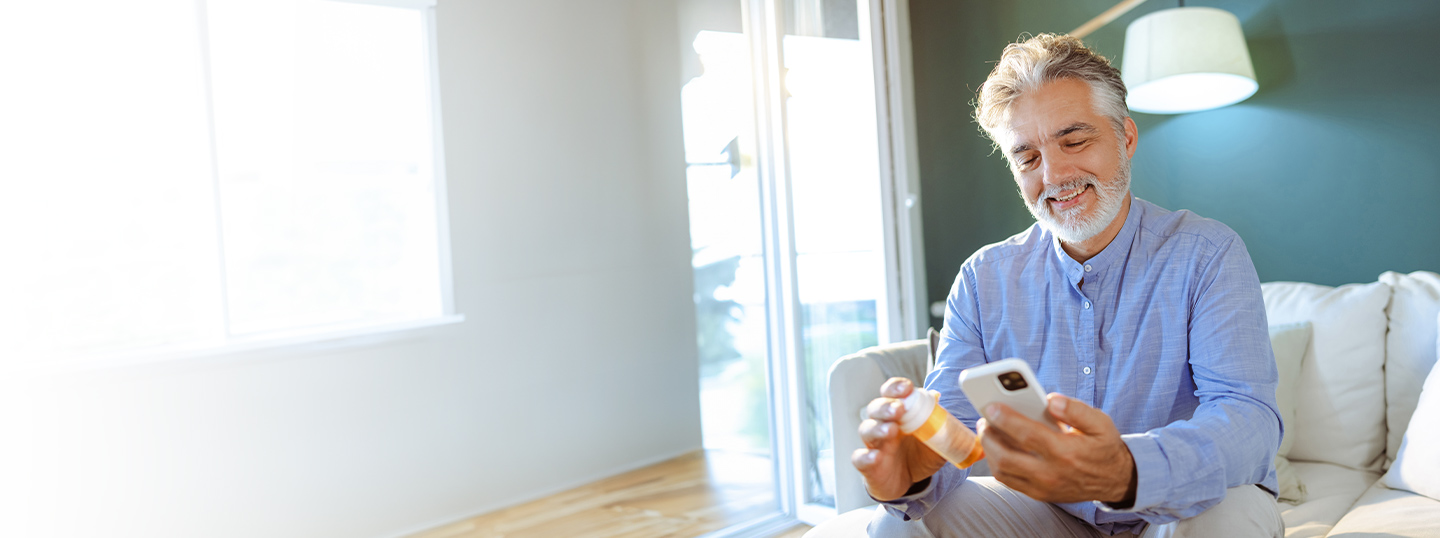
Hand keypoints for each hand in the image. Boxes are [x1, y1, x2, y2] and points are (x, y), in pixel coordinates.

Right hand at [851, 378, 948, 500]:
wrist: (908, 483)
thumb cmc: (918, 456)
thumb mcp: (935, 439)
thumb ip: (938, 421)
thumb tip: (937, 397)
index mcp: (897, 415)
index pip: (890, 394)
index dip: (895, 388)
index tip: (907, 387)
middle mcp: (882, 425)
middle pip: (875, 409)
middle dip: (885, 406)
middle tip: (898, 408)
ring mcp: (874, 445)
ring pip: (866, 430)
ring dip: (877, 428)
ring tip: (891, 430)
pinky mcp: (868, 466)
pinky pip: (860, 458)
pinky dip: (866, 456)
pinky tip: (875, 456)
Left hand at [977, 393, 1136, 504]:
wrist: (1116, 480)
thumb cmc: (1104, 447)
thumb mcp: (1101, 423)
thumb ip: (1076, 409)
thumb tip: (1051, 399)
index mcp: (1066, 453)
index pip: (1028, 435)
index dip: (1006, 420)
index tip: (991, 406)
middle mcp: (1052, 473)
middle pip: (1007, 457)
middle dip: (989, 436)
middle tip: (984, 419)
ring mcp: (1043, 487)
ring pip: (1003, 471)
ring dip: (989, 450)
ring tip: (987, 431)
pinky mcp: (1039, 494)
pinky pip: (1009, 480)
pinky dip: (998, 462)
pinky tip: (997, 446)